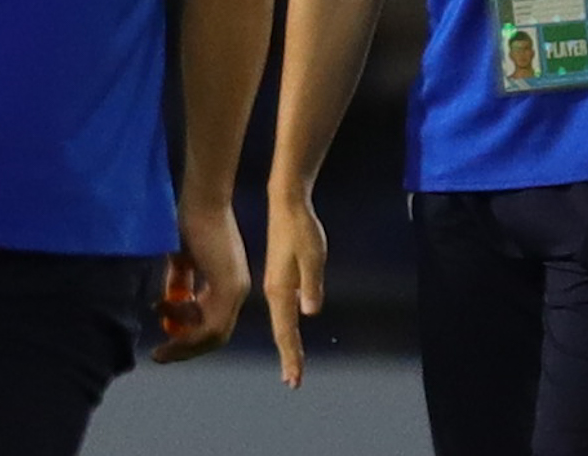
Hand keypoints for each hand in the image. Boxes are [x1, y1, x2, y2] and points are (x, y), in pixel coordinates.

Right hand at [152, 202, 248, 363]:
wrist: (202, 197)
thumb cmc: (189, 220)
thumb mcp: (181, 258)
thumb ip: (178, 282)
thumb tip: (166, 301)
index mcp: (227, 282)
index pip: (212, 323)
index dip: (187, 335)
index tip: (162, 336)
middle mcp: (236, 290)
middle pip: (214, 335)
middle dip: (185, 347)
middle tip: (160, 354)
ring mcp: (235, 289)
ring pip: (214, 335)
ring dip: (184, 343)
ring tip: (159, 343)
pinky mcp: (230, 286)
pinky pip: (211, 325)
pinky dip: (188, 330)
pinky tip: (164, 317)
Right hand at [263, 192, 324, 387]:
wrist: (286, 205)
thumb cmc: (302, 228)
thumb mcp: (313, 255)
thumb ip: (311, 284)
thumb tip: (309, 312)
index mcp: (280, 289)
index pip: (286, 330)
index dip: (291, 356)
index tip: (294, 379)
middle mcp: (274, 290)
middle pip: (281, 331)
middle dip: (288, 356)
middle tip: (293, 381)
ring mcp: (275, 284)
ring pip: (281, 322)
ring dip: (287, 344)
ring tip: (291, 365)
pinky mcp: (279, 277)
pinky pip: (282, 310)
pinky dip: (287, 327)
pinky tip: (289, 331)